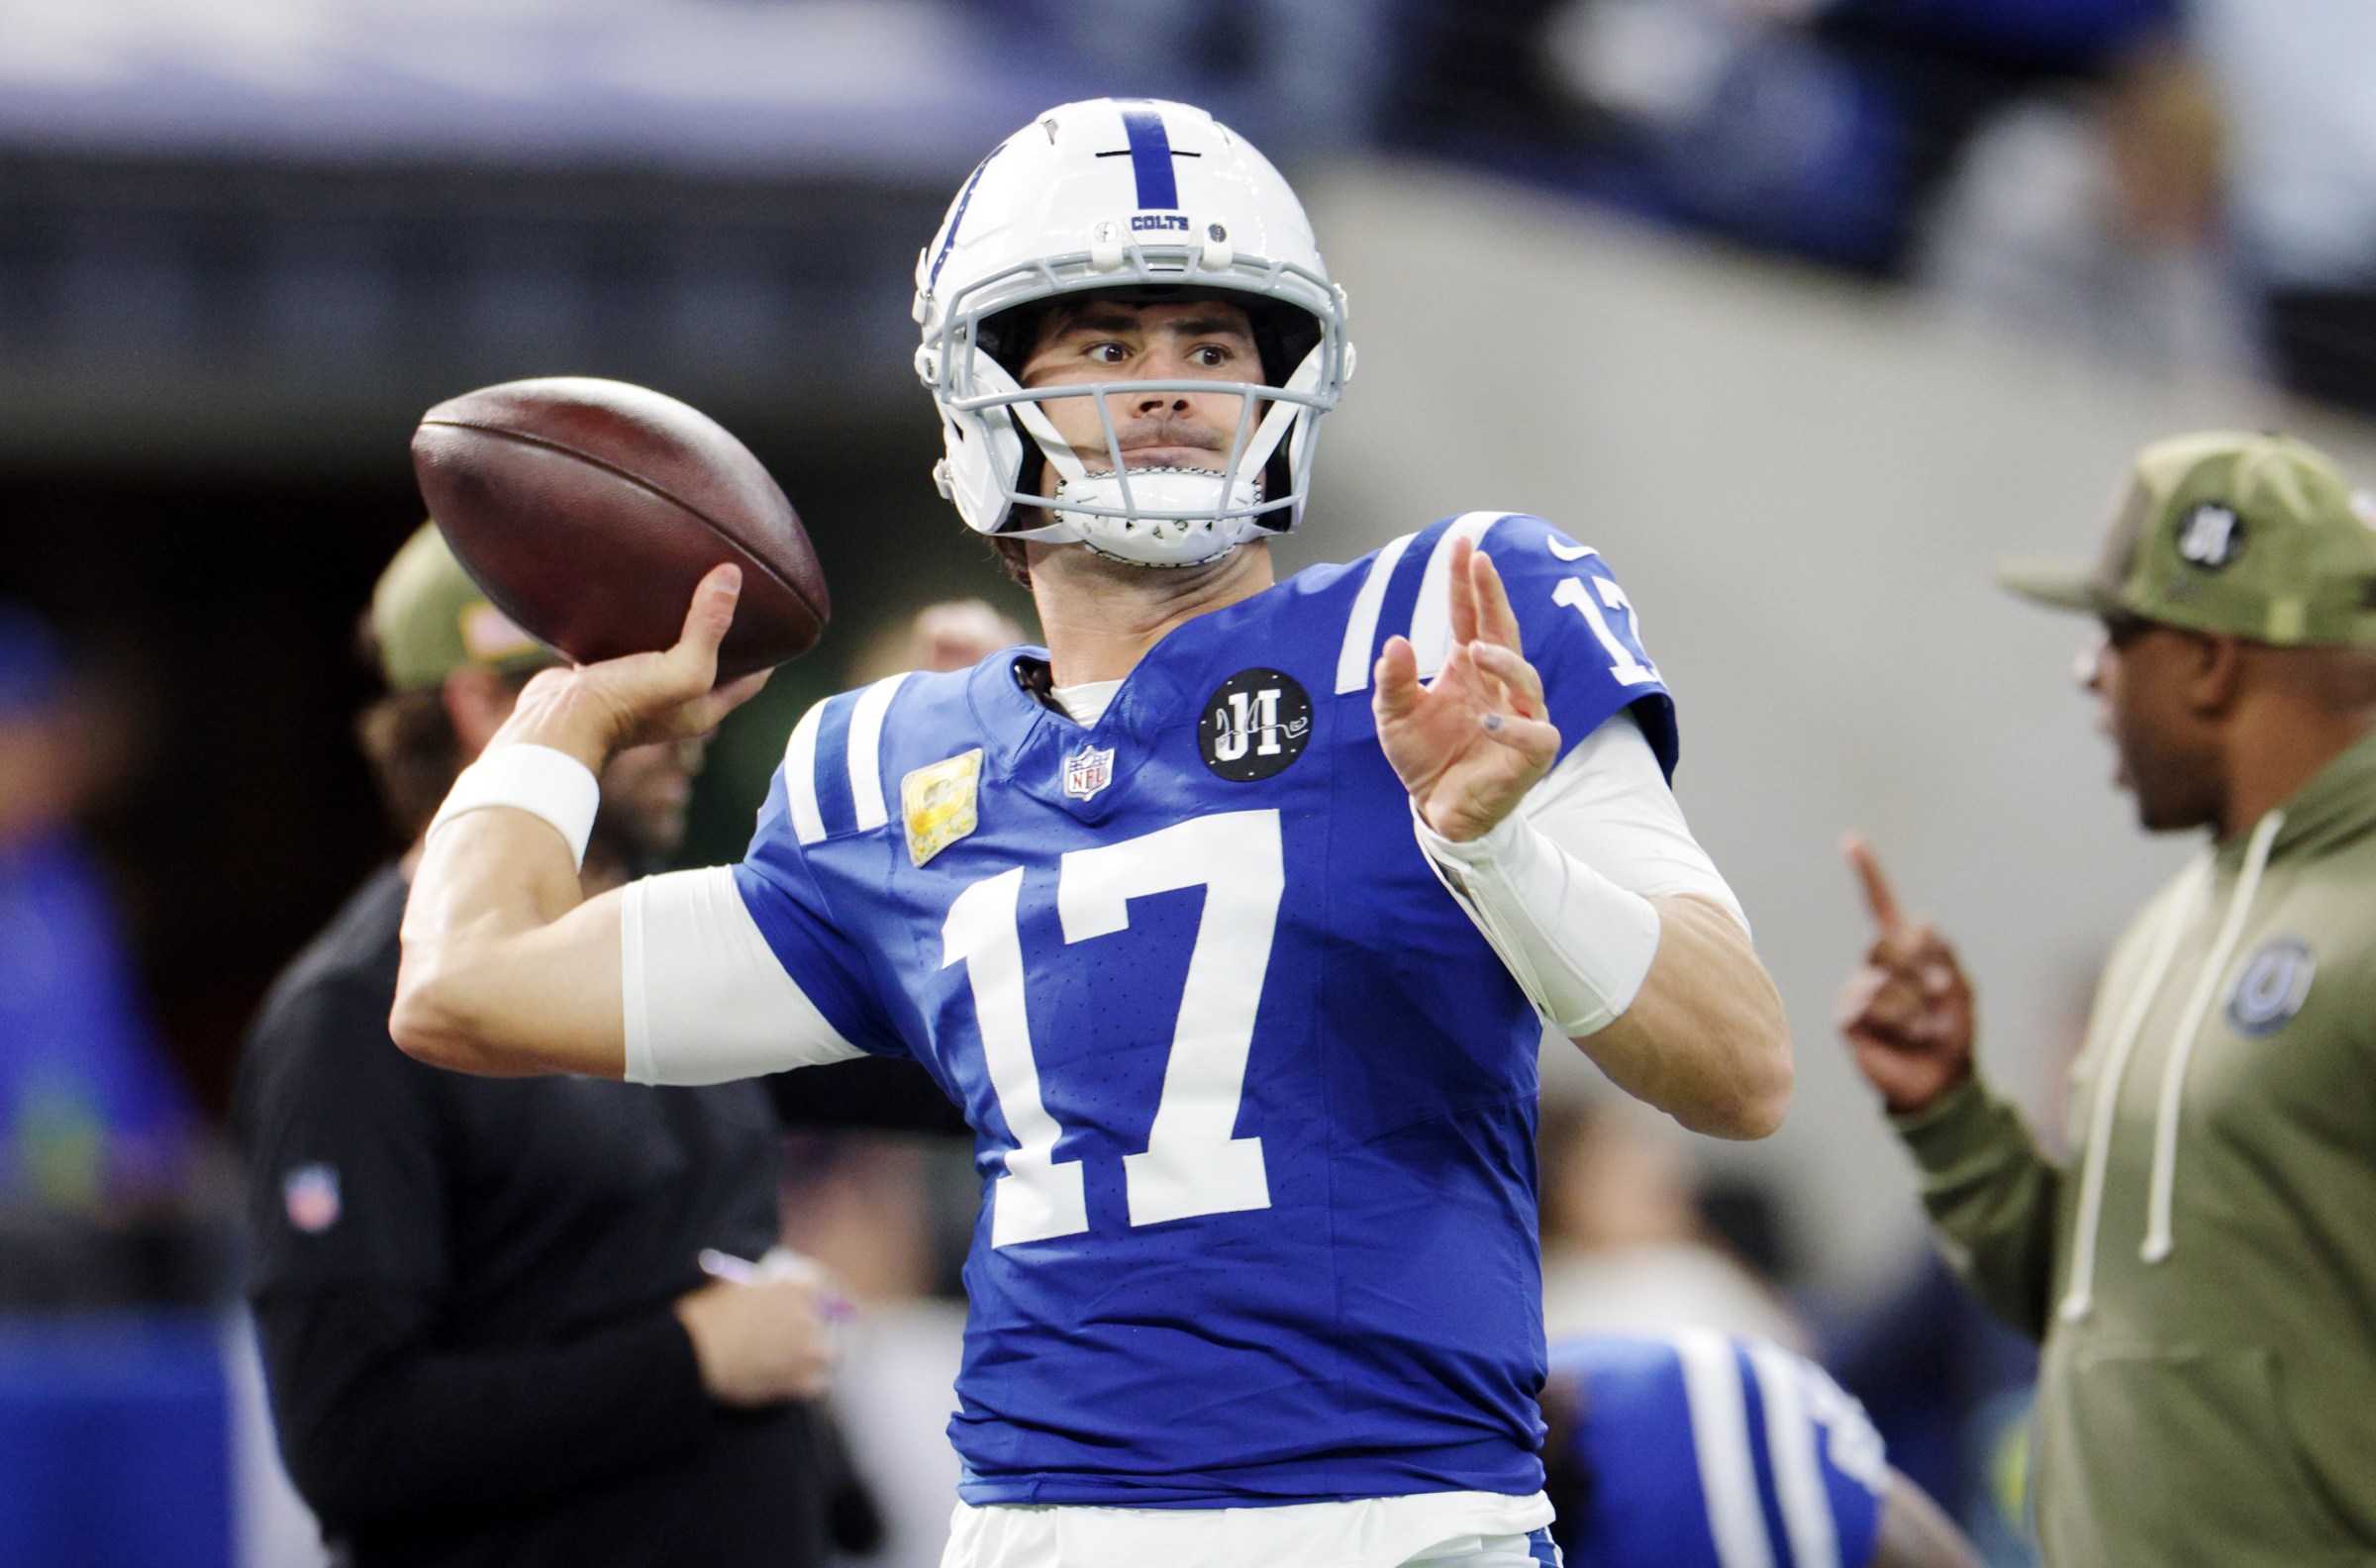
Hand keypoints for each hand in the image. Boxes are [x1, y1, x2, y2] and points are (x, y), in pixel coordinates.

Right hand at [493, 564, 772, 773]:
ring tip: (686, 582)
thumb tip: (732, 575)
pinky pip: (627, 642)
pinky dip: (635, 621)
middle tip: (732, 589)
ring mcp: (638, 688)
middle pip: (711, 661)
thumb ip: (708, 626)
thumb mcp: (681, 668)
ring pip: (666, 649)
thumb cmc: (625, 705)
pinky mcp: (605, 673)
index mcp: (704, 709)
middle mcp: (675, 701)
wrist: (555, 723)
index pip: (752, 679)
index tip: (778, 615)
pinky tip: (635, 593)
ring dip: (676, 623)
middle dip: (724, 631)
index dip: (769, 652)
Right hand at [673, 1265, 834, 1407]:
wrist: (695, 1352)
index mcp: (794, 1286)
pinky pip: (816, 1385)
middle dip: (813, 1328)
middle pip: (827, 1320)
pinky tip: (786, 1385)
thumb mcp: (736, 1284)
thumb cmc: (707, 1314)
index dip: (811, 1295)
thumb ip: (762, 1286)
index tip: (806, 1304)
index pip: (819, 1284)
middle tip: (795, 1339)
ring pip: (829, 1354)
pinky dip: (804, 1386)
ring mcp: (808, 1349)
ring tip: (793, 1364)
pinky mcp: (800, 1381)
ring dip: (814, 1358)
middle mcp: (809, 1316)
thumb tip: (767, 1290)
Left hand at [1373, 538, 1560, 840]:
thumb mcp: (1393, 717)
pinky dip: (1514, 726)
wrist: (1437, 810)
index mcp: (1468, 669)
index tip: (1464, 545)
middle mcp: (1498, 685)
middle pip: (1503, 632)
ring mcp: (1520, 717)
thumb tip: (1396, 642)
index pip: (1470, 616)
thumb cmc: (1424, 757)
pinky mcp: (1532, 754)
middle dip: (1494, 595)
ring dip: (1503, 659)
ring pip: (1525, 677)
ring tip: (1475, 650)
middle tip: (1481, 563)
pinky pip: (1534, 734)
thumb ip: (1393, 681)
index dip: (1466, 582)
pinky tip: (1489, 718)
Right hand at [1835, 834, 1975, 1115]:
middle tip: (1940, 998)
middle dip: (1921, 971)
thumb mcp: (1961, 991)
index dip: (1867, 875)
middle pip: (1886, 945)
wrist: (1939, 1083)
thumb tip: (1921, 919)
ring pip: (1885, 980)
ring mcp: (1858, 992)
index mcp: (1901, 953)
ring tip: (1925, 1029)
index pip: (1879, 907)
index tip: (1850, 841)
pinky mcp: (1849, 1019)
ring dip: (1917, 1006)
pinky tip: (1907, 1038)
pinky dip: (1902, 1022)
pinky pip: (1874, 1004)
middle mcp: (1873, 967)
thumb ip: (1944, 955)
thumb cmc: (1952, 1035)